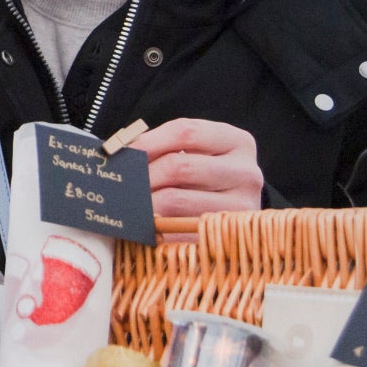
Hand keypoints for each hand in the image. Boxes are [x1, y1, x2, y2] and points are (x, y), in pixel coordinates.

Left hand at [128, 118, 262, 229]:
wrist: (237, 218)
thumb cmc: (208, 179)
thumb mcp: (198, 155)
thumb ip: (166, 148)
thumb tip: (121, 152)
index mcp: (237, 142)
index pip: (186, 131)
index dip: (148, 140)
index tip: (120, 151)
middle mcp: (246, 172)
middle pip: (179, 166)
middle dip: (143, 175)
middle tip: (121, 183)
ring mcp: (241, 206)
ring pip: (175, 199)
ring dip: (144, 201)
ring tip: (128, 203)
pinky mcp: (224, 234)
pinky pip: (177, 228)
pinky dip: (155, 225)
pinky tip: (145, 223)